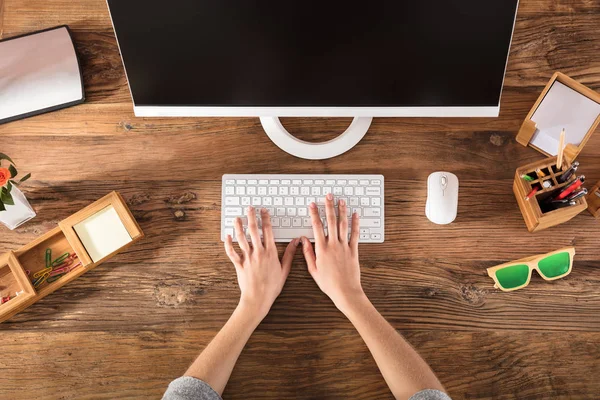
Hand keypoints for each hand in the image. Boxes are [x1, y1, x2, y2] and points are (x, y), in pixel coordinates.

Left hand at [224, 207, 299, 319]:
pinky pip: (231, 252)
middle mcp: (258, 253)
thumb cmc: (272, 286)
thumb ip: (290, 254)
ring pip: (241, 238)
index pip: (268, 231)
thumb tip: (296, 241)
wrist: (258, 298)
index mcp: (270, 253)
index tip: (264, 211)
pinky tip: (227, 236)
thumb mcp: (285, 269)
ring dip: (238, 226)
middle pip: (254, 230)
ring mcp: (247, 258)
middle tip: (250, 208)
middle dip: (251, 217)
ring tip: (237, 218)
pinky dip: (228, 244)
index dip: (265, 219)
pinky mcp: (239, 264)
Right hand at [301, 193, 364, 312]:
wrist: (345, 291)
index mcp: (321, 249)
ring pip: (343, 225)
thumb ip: (308, 253)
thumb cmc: (328, 283)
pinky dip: (355, 223)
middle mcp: (333, 245)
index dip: (314, 214)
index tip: (313, 205)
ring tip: (341, 201)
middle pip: (331, 221)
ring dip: (342, 211)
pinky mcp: (354, 250)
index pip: (316, 226)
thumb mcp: (313, 269)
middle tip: (328, 196)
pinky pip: (355, 234)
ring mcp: (344, 247)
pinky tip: (355, 215)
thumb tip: (303, 240)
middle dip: (329, 207)